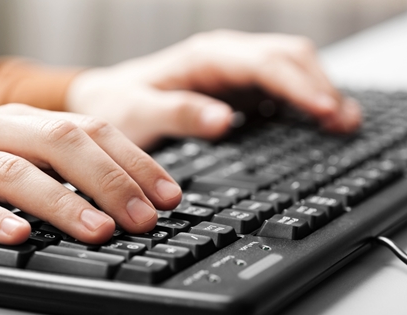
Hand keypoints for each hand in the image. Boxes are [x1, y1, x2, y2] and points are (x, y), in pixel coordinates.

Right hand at [0, 104, 180, 244]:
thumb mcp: (24, 156)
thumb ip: (68, 169)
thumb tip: (132, 197)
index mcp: (27, 120)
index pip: (93, 130)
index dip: (136, 162)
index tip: (167, 196)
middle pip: (61, 143)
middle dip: (110, 181)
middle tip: (142, 218)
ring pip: (16, 173)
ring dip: (63, 203)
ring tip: (98, 230)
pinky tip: (19, 236)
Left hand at [67, 30, 360, 148]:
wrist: (106, 101)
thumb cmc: (118, 105)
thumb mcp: (138, 112)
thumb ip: (177, 114)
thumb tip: (224, 120)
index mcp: (204, 58)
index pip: (265, 63)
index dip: (298, 85)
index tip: (324, 111)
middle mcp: (224, 58)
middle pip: (287, 59)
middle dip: (319, 87)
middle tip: (343, 123)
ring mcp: (232, 72)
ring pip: (289, 69)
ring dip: (318, 91)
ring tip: (342, 123)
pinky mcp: (235, 89)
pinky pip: (279, 87)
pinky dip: (303, 100)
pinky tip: (316, 120)